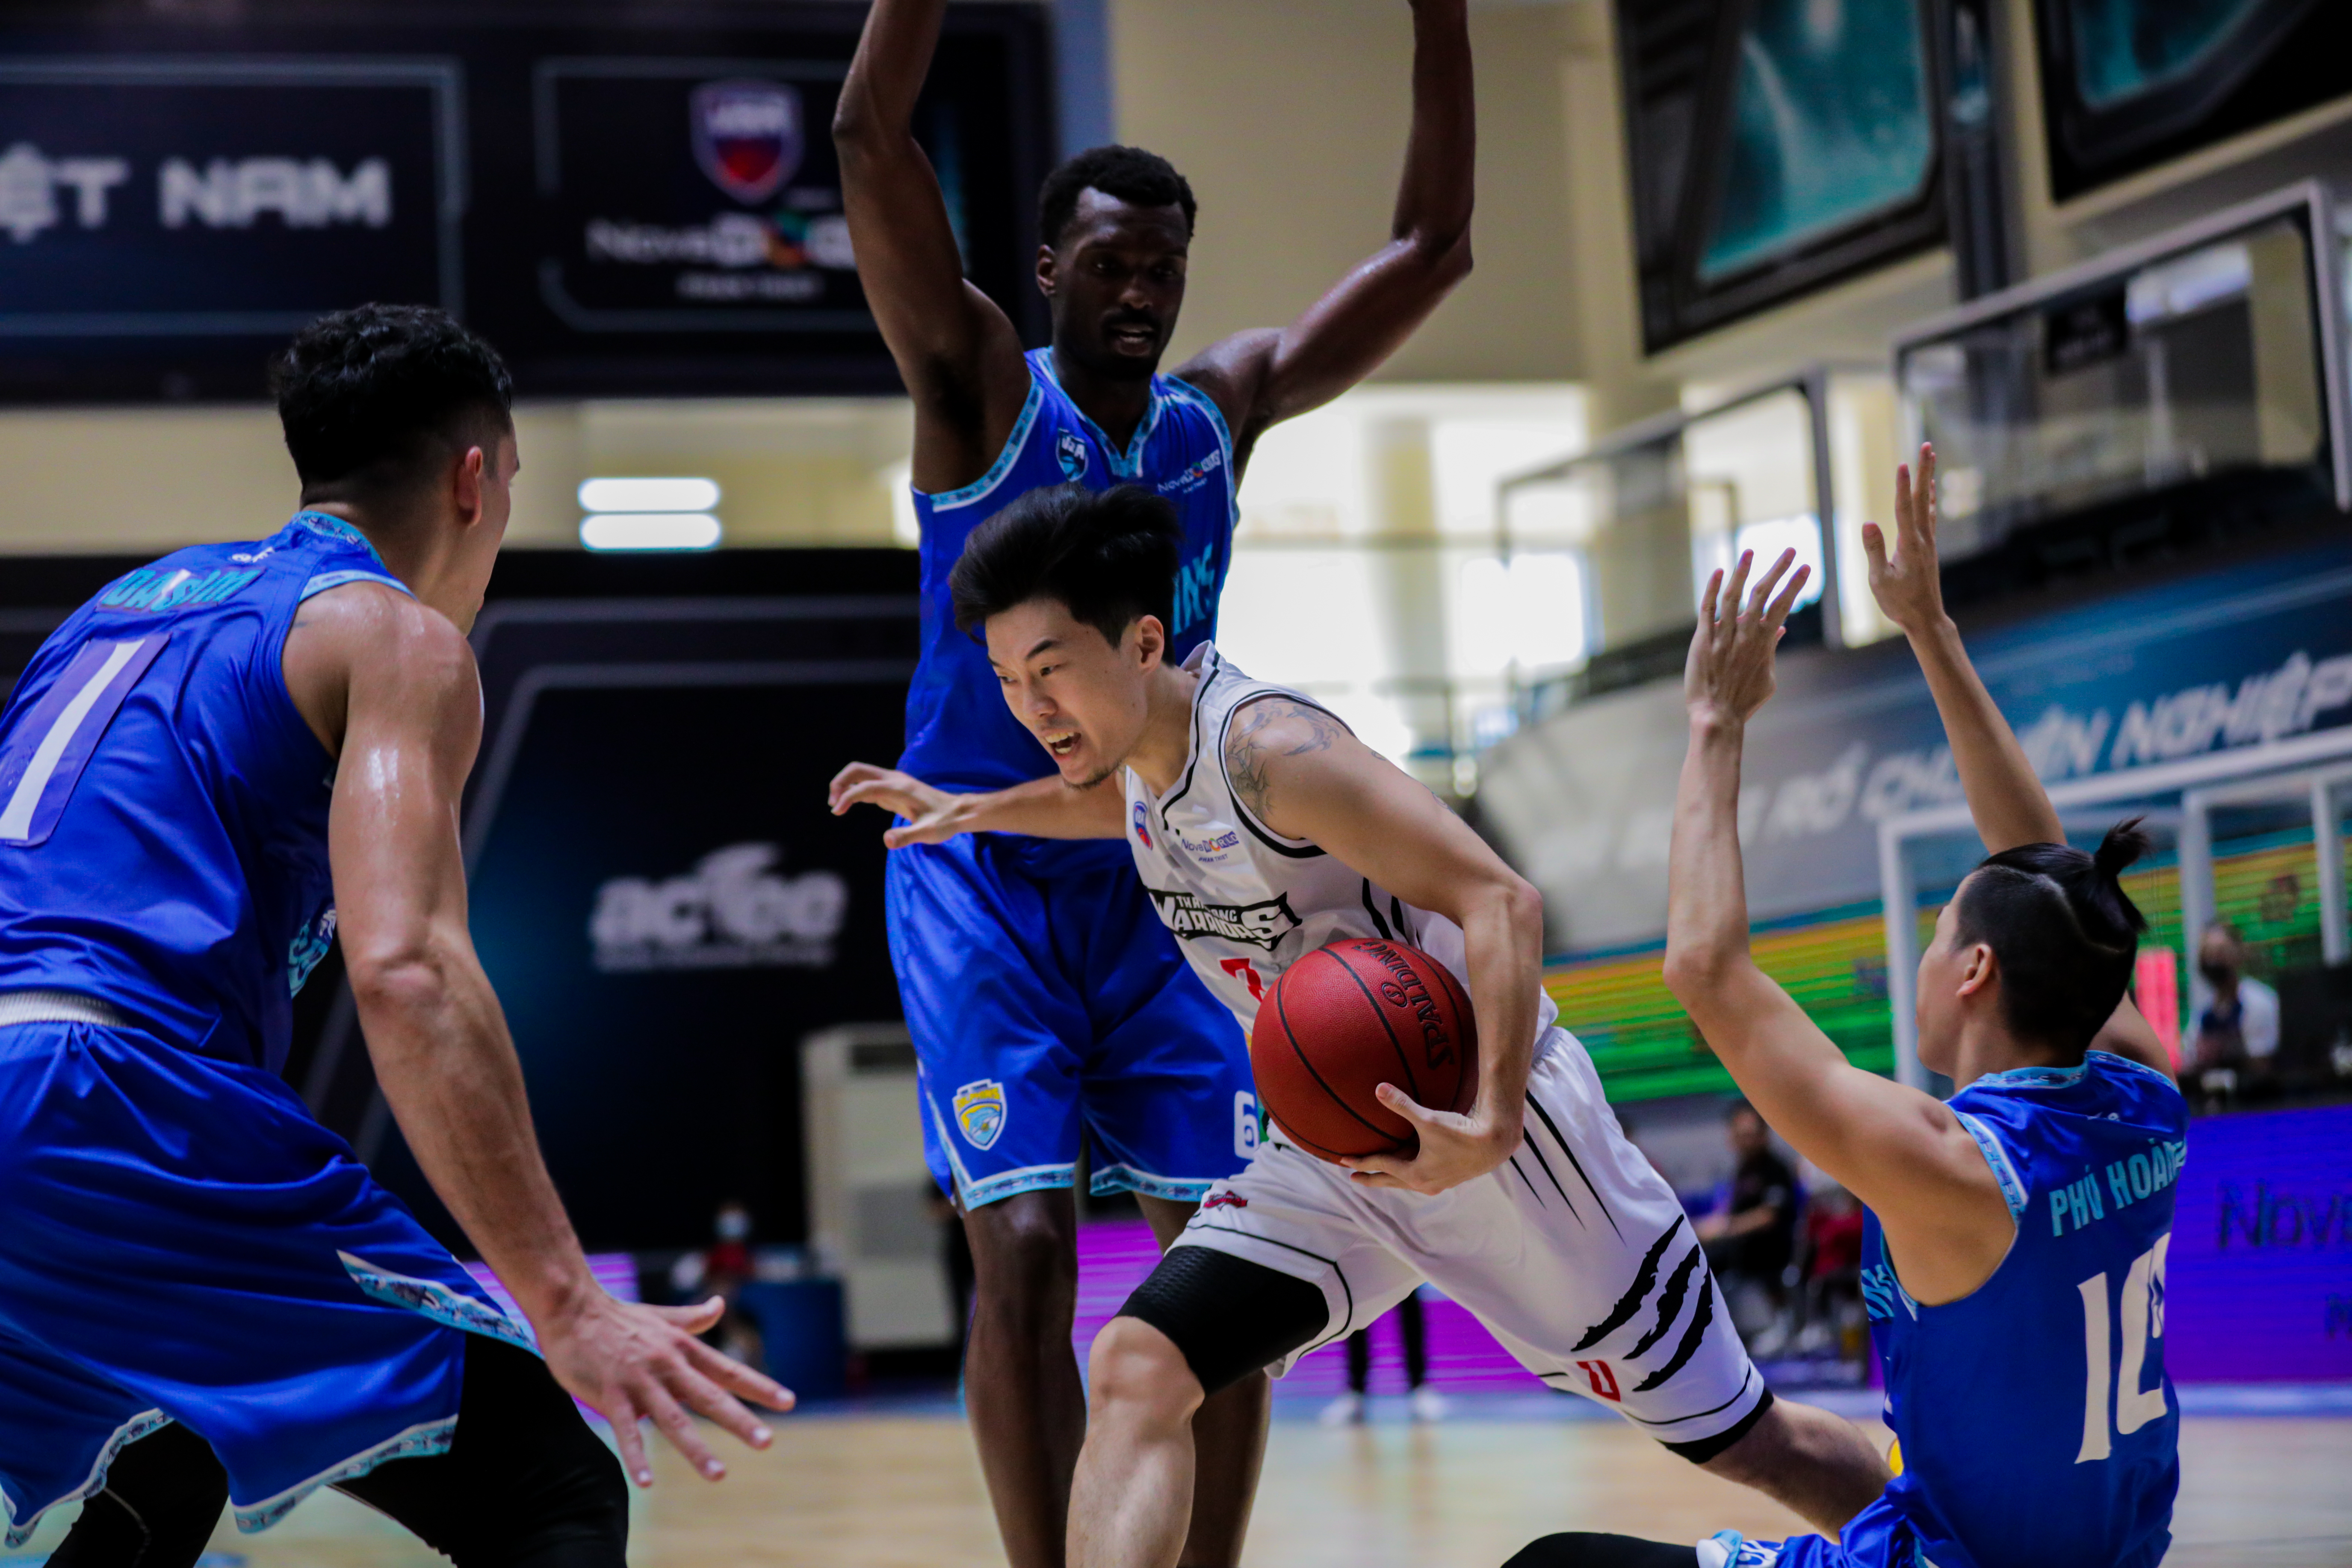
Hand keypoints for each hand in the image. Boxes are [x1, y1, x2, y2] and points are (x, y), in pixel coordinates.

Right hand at [537, 1290, 793, 1487]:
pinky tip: (647, 1483)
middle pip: (710, 1397)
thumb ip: (692, 1318)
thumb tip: (719, 1305)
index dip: (759, 1386)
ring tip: (719, 1474)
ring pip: (673, 1419)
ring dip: (696, 1449)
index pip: (728, 1370)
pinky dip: (637, 1456)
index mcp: (683, 1348)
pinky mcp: (611, 1393)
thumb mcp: (661, 1316)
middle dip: (739, 1420)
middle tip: (767, 1442)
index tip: (788, 1402)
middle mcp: (668, 1364)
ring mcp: (640, 1380)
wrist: (573, 1308)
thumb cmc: (617, 1315)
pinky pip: (627, 1430)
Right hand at [828, 762, 964, 847]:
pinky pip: (867, 785)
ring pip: (861, 775)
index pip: (866, 786)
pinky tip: (849, 806)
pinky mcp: (892, 790)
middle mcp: (894, 780)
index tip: (837, 812)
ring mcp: (893, 783)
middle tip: (833, 805)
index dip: (847, 797)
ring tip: (837, 808)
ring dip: (844, 786)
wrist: (958, 812)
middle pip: (858, 770)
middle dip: (840, 783)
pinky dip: (854, 792)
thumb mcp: (928, 833)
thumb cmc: (945, 822)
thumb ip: (907, 836)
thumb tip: (886, 841)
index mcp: (900, 787)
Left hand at [1340, 1087, 1522, 1194]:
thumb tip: (1378, 1089)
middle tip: (1353, 1177)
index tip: (1343, 1160)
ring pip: (1406, 1181)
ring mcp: (1437, 1182)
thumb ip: (1402, 1105)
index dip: (1362, 1161)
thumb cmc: (1460, 1134)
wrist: (1494, 1144)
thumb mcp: (1428, 1119)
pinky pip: (1420, 1177)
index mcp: (1415, 1174)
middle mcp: (1424, 1183)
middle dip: (1371, 1178)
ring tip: (1379, 1173)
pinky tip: (1409, 1166)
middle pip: (1390, 1181)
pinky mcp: (1448, 1177)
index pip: (1381, 1166)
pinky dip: (1407, 1172)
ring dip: (1390, 1176)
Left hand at [1683, 547, 1808, 727]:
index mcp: (1764, 642)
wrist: (1717, 715)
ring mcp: (1723, 636)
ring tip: (1751, 551)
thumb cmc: (1744, 701)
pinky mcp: (1703, 639)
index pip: (1784, 606)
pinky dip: (1712, 589)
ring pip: (1734, 595)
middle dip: (1779, 569)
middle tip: (1791, 550)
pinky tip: (1717, 571)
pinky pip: (1707, 609)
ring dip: (1743, 571)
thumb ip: (1772, 651)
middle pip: (1764, 594)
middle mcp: (1745, 635)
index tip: (1807, 567)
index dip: (1795, 585)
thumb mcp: (1767, 678)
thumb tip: (1779, 629)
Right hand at [1862, 443, 1947, 634]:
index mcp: (1909, 545)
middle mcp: (1923, 538)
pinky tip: (1930, 491)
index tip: (1901, 463)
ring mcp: (1928, 542)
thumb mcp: (1879, 580)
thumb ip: (1874, 550)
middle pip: (1922, 498)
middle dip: (1923, 470)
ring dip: (1927, 479)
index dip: (1902, 485)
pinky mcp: (1928, 547)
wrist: (1926, 618)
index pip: (1904, 509)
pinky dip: (1929, 499)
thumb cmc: (1899, 603)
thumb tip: (1867, 522)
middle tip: (1927, 446)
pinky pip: (1929, 515)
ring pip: (1928, 503)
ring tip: (1930, 458)